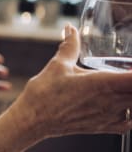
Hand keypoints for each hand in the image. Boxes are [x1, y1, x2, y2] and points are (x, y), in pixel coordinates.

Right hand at [0, 25, 131, 151]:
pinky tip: (121, 105)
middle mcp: (111, 101)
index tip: (129, 64)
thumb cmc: (44, 93)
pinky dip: (129, 113)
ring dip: (129, 94)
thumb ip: (70, 45)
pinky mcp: (104, 127)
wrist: (33, 119)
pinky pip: (128, 122)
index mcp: (103, 83)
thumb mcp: (58, 64)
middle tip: (124, 70)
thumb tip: (71, 29)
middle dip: (131, 80)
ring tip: (121, 86)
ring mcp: (110, 116)